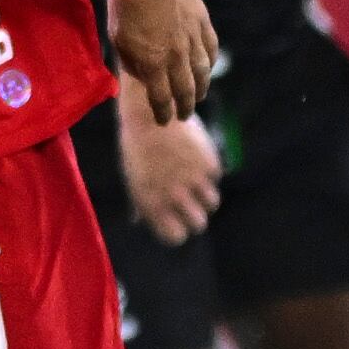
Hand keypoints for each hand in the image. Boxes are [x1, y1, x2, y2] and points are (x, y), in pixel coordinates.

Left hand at [112, 0, 217, 122]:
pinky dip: (210, 62)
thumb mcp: (119, 39)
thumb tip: (144, 76)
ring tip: (199, 96)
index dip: (163, 112)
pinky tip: (208, 68)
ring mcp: (192, 38)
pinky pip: (211, 48)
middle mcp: (176, 54)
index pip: (161, 97)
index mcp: (152, 62)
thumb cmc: (124, 5)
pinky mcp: (202, 21)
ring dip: (201, 88)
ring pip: (203, 71)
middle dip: (185, 106)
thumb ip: (132, 62)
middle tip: (184, 116)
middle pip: (185, 89)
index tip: (164, 121)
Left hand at [117, 94, 221, 244]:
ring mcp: (194, 180)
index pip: (174, 236)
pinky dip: (208, 170)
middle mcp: (174, 196)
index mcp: (151, 203)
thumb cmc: (137, 146)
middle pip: (199, 224)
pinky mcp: (209, 163)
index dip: (177, 230)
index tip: (176, 221)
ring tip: (194, 179)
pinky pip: (216, 176)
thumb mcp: (132, 177)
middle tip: (191, 204)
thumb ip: (139, 202)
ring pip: (212, 203)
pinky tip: (195, 156)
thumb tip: (138, 221)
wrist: (148, 113)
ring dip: (205, 194)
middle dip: (196, 216)